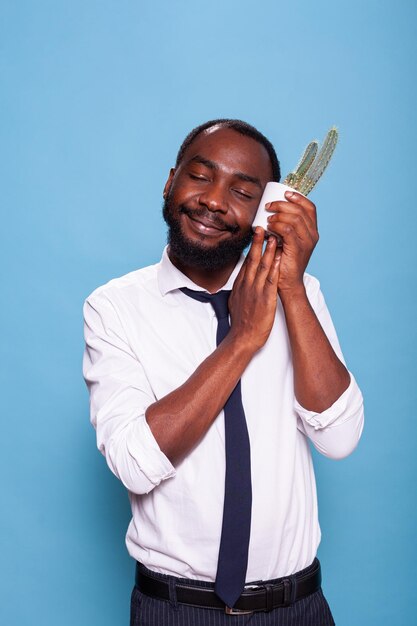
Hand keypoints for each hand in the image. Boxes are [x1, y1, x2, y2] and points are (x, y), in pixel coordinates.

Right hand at [228, 227, 279, 351]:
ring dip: (268, 250)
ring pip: (262, 266)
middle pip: (252, 259)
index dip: (250, 248)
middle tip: (260, 227)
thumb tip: (240, 282)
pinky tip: (278, 258)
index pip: (246, 262)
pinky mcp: (266, 298)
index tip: (254, 236)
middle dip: (256, 243)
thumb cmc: (241, 323)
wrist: (242, 338)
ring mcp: (256, 291)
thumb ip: (240, 290)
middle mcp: (247, 285)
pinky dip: (274, 267)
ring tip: (272, 236)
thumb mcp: (235, 302)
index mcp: (241, 285)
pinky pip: (271, 280)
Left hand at [265, 191, 318, 295]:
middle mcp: (313, 235)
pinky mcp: (298, 249)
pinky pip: (288, 230)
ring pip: (294, 218)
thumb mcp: (287, 240)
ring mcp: (307, 242)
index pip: (310, 208)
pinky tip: (269, 226)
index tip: (285, 194)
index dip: (298, 198)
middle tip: (269, 206)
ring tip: (268, 218)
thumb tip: (271, 211)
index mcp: (312, 231)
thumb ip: (284, 227)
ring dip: (279, 214)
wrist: (287, 282)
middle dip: (283, 204)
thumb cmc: (284, 261)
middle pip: (300, 210)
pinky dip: (277, 225)